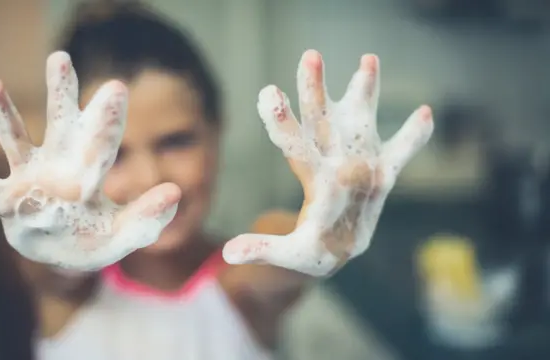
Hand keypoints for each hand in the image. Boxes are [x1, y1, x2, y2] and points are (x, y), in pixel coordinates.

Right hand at [0, 52, 180, 270]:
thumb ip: (149, 216)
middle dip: (61, 93)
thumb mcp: (126, 234)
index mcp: (91, 172)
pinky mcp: (7, 199)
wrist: (65, 255)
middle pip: (60, 124)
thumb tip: (176, 191)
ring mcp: (30, 178)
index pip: (103, 142)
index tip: (116, 88)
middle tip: (61, 58)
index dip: (108, 118)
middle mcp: (60, 165)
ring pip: (16, 140)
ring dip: (4, 114)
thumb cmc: (96, 239)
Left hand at [223, 50, 433, 276]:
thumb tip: (228, 254)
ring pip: (361, 121)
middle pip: (322, 120)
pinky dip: (414, 137)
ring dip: (365, 92)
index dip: (281, 121)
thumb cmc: (311, 250)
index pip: (294, 144)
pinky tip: (426, 113)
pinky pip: (401, 153)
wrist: (338, 250)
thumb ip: (263, 248)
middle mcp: (333, 161)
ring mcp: (360, 163)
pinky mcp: (383, 175)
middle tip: (310, 56)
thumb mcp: (288, 253)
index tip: (267, 92)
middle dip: (316, 90)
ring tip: (368, 58)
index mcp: (312, 177)